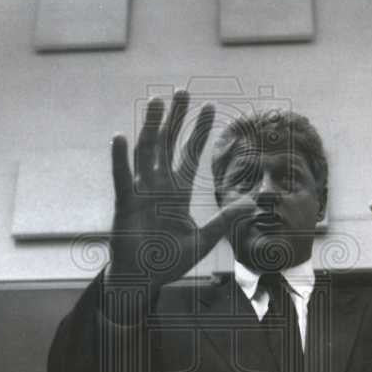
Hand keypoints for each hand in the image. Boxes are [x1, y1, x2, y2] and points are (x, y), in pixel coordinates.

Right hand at [107, 90, 255, 294]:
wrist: (143, 280)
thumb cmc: (169, 261)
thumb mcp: (203, 240)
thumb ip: (224, 220)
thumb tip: (251, 204)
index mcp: (177, 192)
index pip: (190, 154)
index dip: (198, 131)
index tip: (209, 107)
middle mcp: (158, 186)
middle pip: (167, 144)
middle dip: (176, 119)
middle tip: (182, 91)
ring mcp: (141, 192)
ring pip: (146, 152)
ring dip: (151, 127)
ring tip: (157, 103)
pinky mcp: (125, 204)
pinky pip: (123, 177)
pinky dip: (120, 158)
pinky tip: (121, 137)